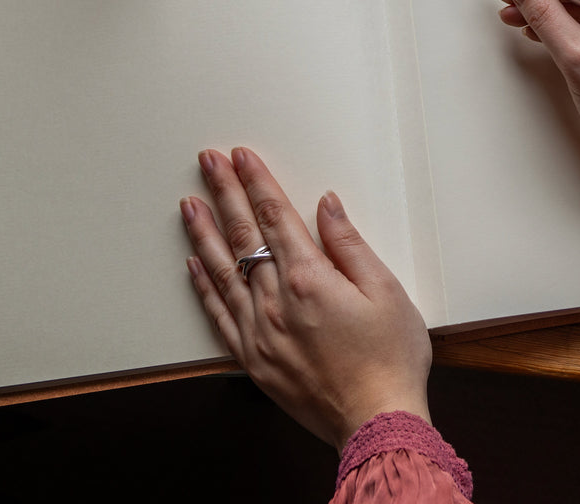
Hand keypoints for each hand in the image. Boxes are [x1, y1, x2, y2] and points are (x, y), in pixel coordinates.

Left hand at [180, 147, 431, 451]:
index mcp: (309, 280)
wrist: (376, 421)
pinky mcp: (254, 360)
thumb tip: (327, 206)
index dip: (257, 182)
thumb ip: (349, 244)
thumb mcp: (386, 290)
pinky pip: (219, 315)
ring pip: (223, 271)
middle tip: (207, 162)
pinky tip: (195, 265)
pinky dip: (204, 287)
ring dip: (204, 233)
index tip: (241, 157)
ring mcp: (260, 333)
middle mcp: (276, 302)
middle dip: (224, 193)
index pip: (276, 216)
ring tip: (188, 204)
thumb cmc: (390, 358)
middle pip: (244, 234)